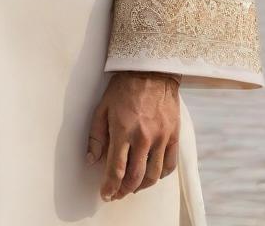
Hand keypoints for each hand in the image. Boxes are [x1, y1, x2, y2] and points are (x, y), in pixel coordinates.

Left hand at [86, 71, 180, 201]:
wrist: (152, 70)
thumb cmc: (124, 87)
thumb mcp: (103, 107)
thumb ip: (96, 135)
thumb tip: (91, 159)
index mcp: (123, 130)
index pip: (116, 169)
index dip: (110, 186)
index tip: (106, 194)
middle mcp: (143, 137)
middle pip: (135, 177)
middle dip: (124, 190)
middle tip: (117, 194)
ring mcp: (161, 137)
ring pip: (152, 175)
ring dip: (141, 187)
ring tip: (132, 187)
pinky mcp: (173, 135)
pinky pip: (169, 165)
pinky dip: (160, 176)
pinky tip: (151, 175)